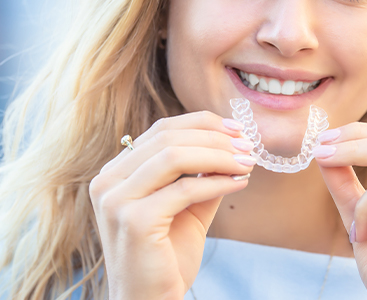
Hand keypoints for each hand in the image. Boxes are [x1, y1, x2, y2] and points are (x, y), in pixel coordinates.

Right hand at [89, 111, 255, 299]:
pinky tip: (240, 183)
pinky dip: (218, 182)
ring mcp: (116, 200)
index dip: (202, 123)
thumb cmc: (167, 255)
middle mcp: (108, 181)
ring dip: (219, 155)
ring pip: (175, 156)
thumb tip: (234, 145)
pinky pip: (185, 189)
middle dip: (215, 138)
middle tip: (248, 146)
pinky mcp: (133, 221)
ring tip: (247, 162)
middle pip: (168, 137)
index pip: (162, 129)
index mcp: (116, 172)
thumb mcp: (188, 205)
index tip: (237, 129)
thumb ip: (203, 174)